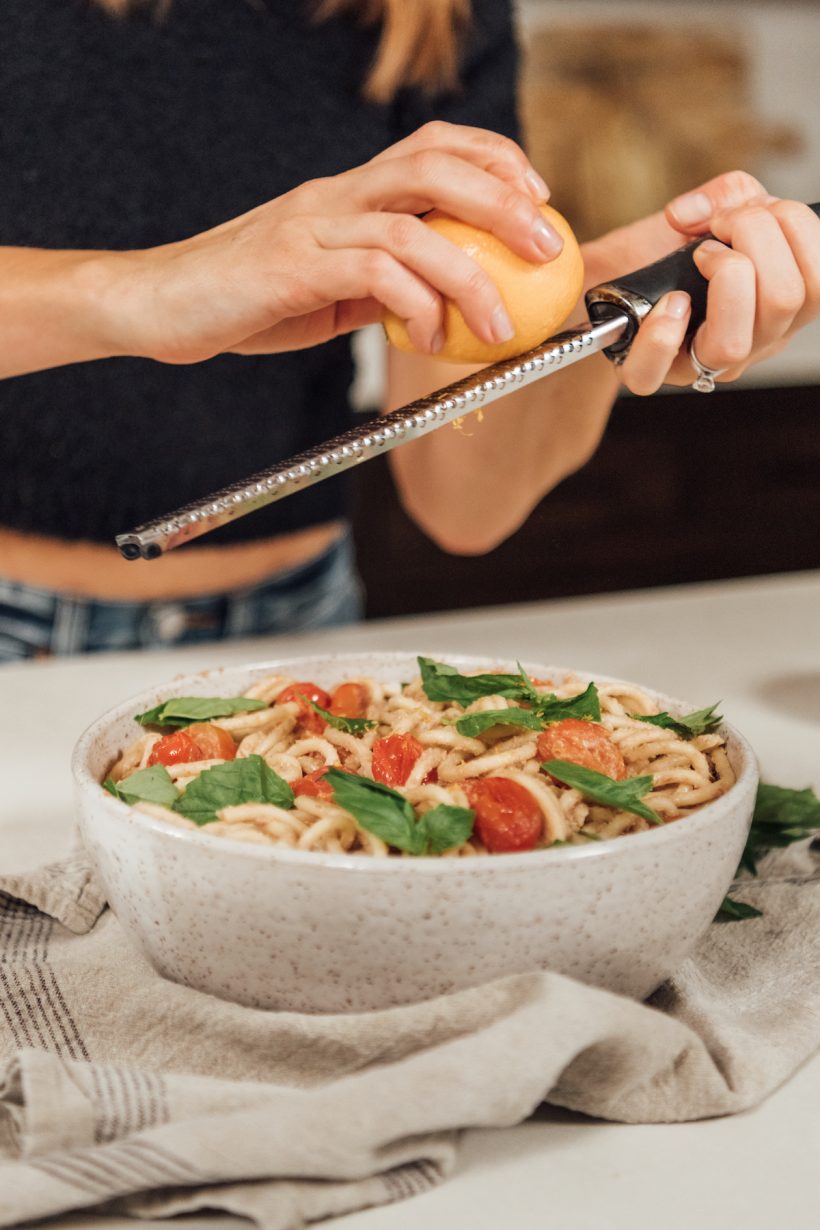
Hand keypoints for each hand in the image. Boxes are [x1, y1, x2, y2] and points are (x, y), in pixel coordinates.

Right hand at [104, 122, 561, 364]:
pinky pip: (374, 274)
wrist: (159, 304)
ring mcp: (311, 226)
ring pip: (413, 224)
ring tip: (502, 322)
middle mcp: (334, 196)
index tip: (538, 198)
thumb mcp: (327, 288)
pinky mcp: (291, 266)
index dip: (494, 159)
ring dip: (472, 273)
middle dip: (504, 200)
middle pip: (434, 167)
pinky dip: (418, 307)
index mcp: (346, 195)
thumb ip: (380, 284)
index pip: (432, 148)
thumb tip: (438, 302)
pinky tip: (433, 340)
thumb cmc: (244, 298)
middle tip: (548, 245)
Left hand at [582, 171, 819, 394]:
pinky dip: (661, 332)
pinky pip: (657, 372)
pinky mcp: (650, 371)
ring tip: (699, 255)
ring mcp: (704, 363)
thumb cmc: (677, 248)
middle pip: (786, 300)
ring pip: (733, 342)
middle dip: (755, 235)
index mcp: (783, 307)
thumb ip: (732, 194)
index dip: (792, 226)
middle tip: (718, 226)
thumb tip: (706, 213)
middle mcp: (754, 342)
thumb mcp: (717, 209)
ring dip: (720, 276)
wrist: (620, 269)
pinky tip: (668, 300)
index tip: (747, 211)